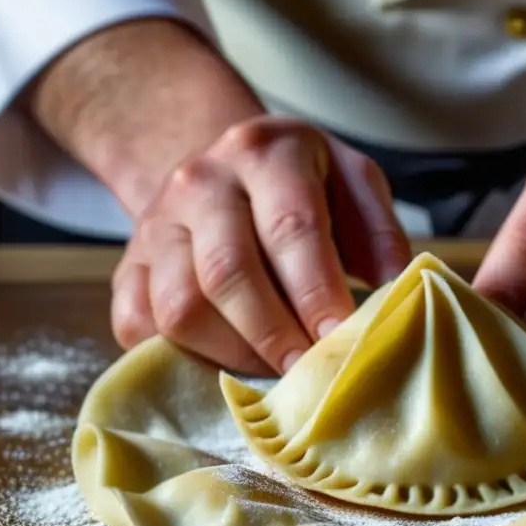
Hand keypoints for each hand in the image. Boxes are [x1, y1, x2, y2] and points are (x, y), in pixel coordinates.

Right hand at [110, 116, 411, 374]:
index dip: (317, 293)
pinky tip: (223, 363)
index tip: (341, 340)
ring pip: (178, 306)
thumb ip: (379, 234)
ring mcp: (155, 224)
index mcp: (267, 152)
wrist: (222, 168)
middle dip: (274, 335)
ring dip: (232, 353)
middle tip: (309, 373)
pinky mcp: (127, 265)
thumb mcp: (353, 183)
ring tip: (273, 372)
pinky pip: (136, 324)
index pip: (290, 229)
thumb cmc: (303, 187)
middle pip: (227, 273)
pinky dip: (177, 357)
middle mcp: (201, 181)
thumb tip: (398, 294)